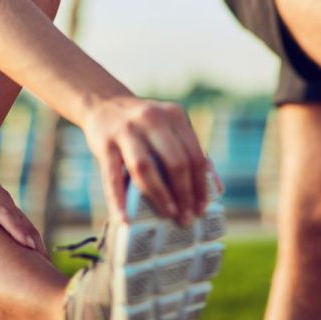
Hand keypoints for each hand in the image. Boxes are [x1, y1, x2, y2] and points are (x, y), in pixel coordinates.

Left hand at [0, 142, 45, 256]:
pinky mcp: (3, 205)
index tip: (30, 245)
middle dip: (32, 240)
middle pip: (19, 221)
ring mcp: (3, 201)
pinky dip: (27, 234)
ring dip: (33, 239)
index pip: (3, 214)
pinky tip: (35, 249)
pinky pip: (18, 221)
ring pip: (22, 222)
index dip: (16, 230)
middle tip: (45, 261)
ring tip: (45, 260)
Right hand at [81, 96, 209, 225]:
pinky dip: (118, 200)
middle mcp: (152, 119)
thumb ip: (191, 153)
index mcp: (174, 116)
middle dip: (183, 194)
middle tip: (186, 218)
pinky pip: (112, 176)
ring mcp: (126, 130)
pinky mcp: (104, 143)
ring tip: (167, 215)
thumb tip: (217, 189)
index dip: (200, 185)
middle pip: (175, 162)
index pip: (195, 155)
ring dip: (159, 195)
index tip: (201, 208)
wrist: (103, 102)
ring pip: (145, 167)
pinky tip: (123, 219)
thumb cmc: (143, 125)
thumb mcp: (169, 128)